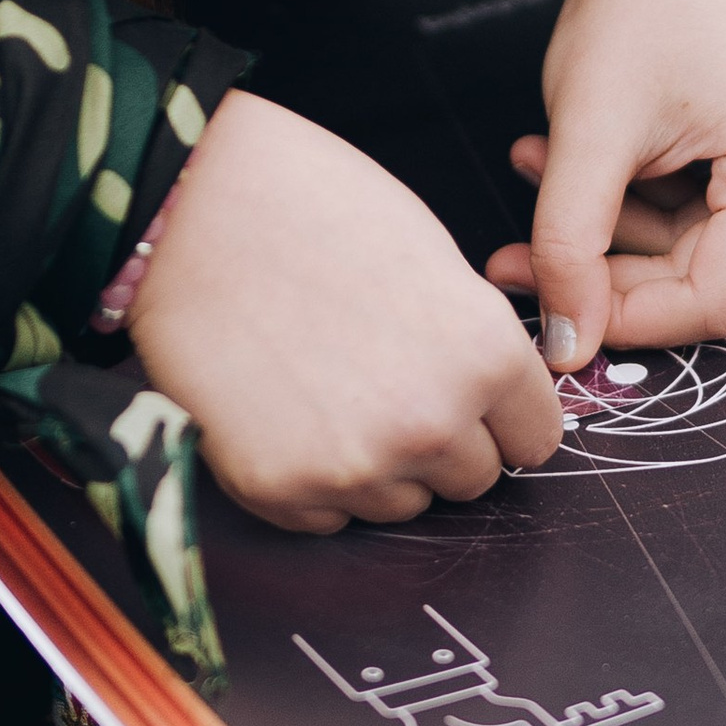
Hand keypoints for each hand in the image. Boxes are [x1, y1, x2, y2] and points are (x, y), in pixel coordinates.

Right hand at [130, 89, 559, 530]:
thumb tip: (493, 399)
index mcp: (485, 356)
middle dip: (442, 444)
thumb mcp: (430, 257)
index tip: (476, 407)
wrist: (189, 211)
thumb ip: (473, 341)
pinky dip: (314, 479)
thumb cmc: (308, 208)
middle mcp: (431, 422)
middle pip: (473, 480)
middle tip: (387, 387)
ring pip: (402, 504)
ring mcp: (355, 465)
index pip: (536, 439)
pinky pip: (329, 517)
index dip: (503, 419)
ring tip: (328, 391)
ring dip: (380, 465)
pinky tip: (286, 413)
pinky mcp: (282, 490)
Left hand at [486, 0, 725, 359]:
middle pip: (705, 281)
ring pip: (698, 254)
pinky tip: (573, 163)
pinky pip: (708, 218)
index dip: (621, 317)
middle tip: (512, 255)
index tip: (545, 311)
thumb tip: (564, 349)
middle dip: (603, 270)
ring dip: (608, 231)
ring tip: (533, 171)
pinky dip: (636, 205)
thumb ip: (569, 245)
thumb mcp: (588, 130)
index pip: (711, 301)